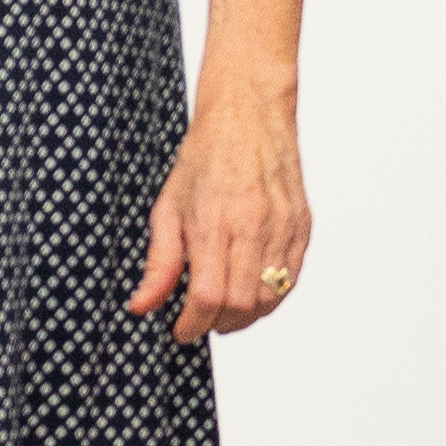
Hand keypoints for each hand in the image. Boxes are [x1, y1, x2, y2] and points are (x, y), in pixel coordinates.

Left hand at [131, 71, 309, 341]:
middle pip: (240, 304)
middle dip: (217, 324)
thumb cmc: (205, 157)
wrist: (248, 115)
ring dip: (245, 316)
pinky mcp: (302, 226)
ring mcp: (283, 226)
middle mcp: (253, 225)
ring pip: (269, 298)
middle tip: (200, 321)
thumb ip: (159, 263)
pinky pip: (291, 279)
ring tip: (224, 310)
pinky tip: (249, 290)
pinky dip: (269, 296)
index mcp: (214, 220)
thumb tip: (142, 306)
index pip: (208, 296)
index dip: (192, 324)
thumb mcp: (167, 207)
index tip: (180, 330)